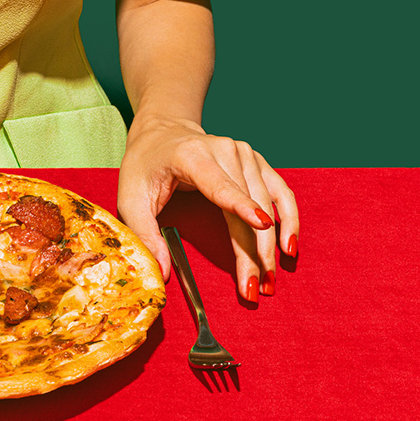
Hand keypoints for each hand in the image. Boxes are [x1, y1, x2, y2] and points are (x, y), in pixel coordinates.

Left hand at [117, 113, 298, 301]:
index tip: (262, 226)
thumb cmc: (145, 165)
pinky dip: (289, 220)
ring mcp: (245, 154)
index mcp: (192, 156)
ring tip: (269, 280)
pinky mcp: (257, 161)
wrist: (162, 132)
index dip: (242, 206)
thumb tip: (163, 273)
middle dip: (254, 251)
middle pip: (249, 205)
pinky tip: (289, 247)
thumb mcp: (130, 198)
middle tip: (255, 288)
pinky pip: (280, 193)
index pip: (221, 185)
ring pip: (268, 204)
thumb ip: (144, 234)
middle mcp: (225, 150)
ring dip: (272, 245)